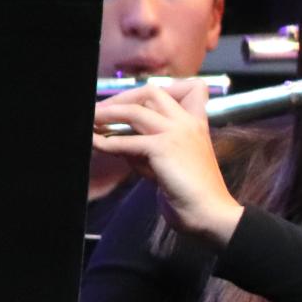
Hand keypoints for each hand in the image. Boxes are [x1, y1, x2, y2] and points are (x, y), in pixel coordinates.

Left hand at [90, 78, 242, 246]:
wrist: (210, 212)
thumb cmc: (193, 194)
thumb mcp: (171, 164)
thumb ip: (150, 149)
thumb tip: (120, 141)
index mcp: (197, 125)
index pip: (191, 90)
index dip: (165, 89)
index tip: (138, 100)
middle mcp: (187, 123)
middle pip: (151, 92)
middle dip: (124, 98)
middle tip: (105, 111)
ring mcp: (176, 133)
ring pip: (134, 110)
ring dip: (108, 114)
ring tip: (91, 120)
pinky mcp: (162, 148)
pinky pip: (126, 141)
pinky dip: (106, 143)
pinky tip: (95, 144)